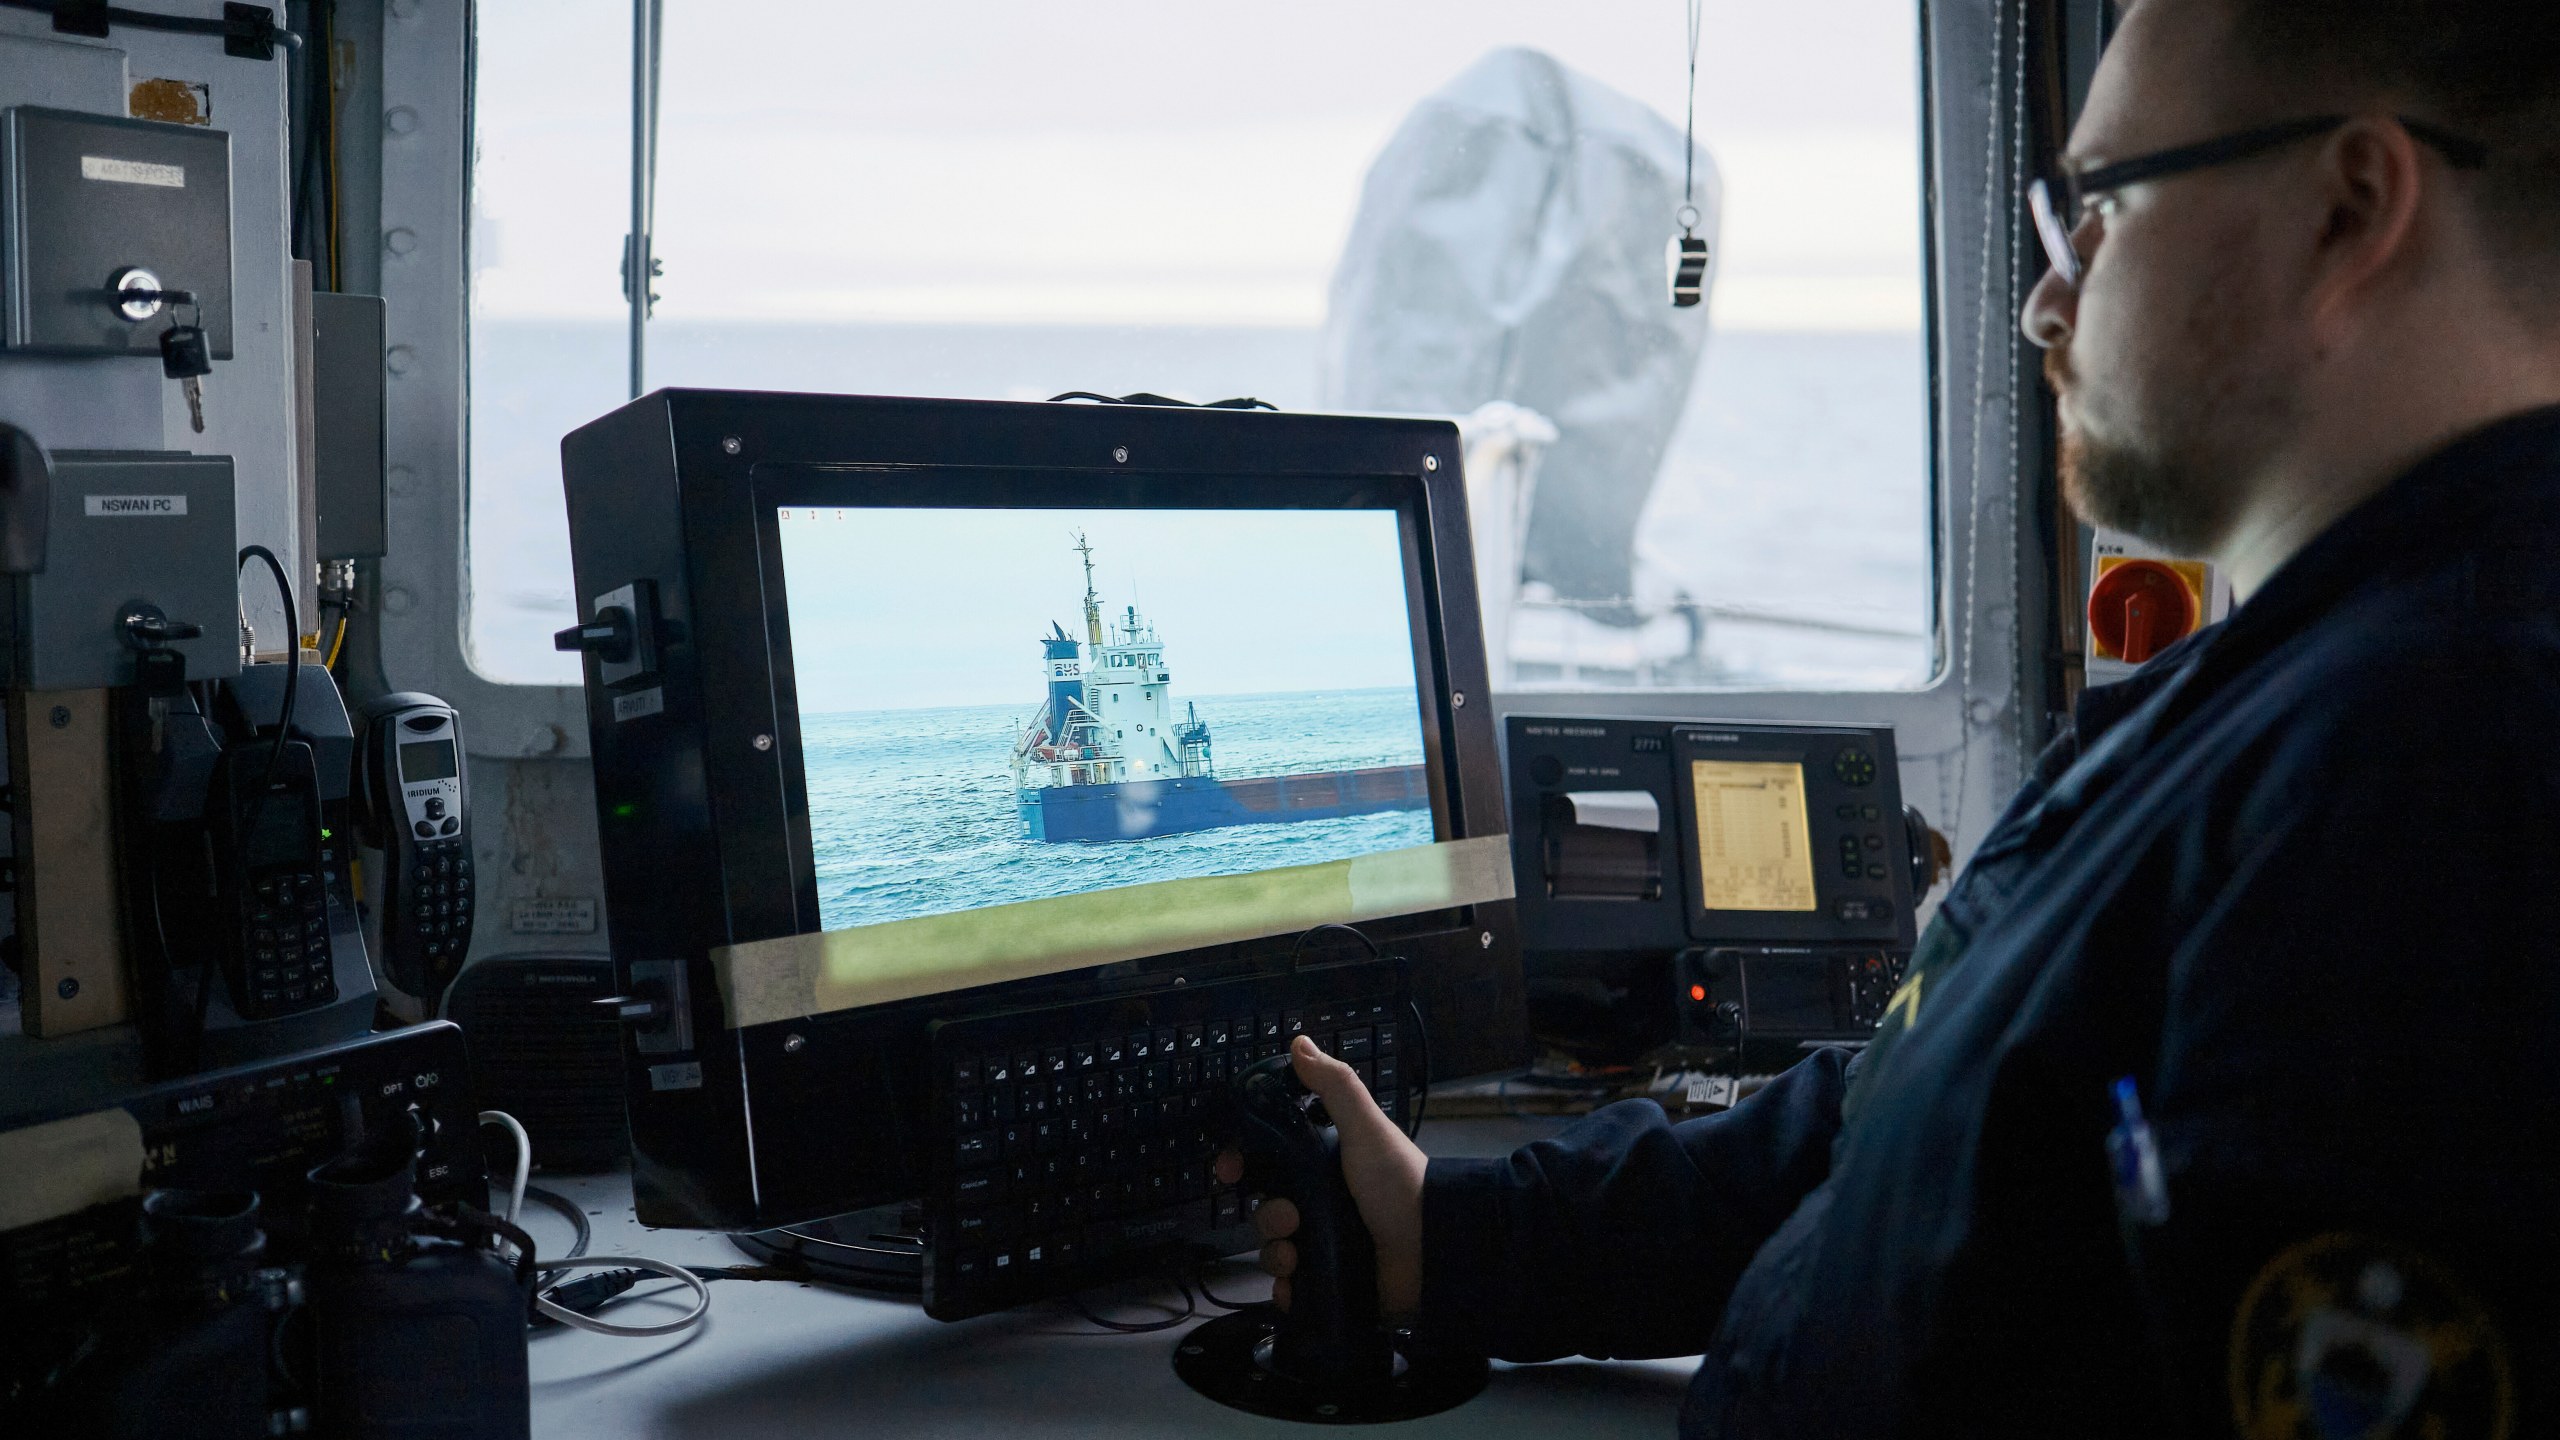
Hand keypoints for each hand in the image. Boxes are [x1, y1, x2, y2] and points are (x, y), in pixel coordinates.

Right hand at [1213, 1034, 1426, 1315]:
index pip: (1269, 1161)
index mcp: (1325, 1164)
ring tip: (1298, 1253)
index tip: (1230, 1170)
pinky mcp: (1330, 1280)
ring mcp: (1325, 1243)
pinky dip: (1286, 1287)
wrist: (1434, 1250)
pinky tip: (1296, 1282)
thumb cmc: (1401, 1184)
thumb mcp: (1367, 1128)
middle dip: (1267, 1214)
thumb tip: (1300, 1044)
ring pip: (1273, 1247)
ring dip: (1275, 1251)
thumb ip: (1335, 1087)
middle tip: (1290, 1217)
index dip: (1244, 1163)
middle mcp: (1322, 1202)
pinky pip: (1290, 1286)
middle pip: (1267, 1206)